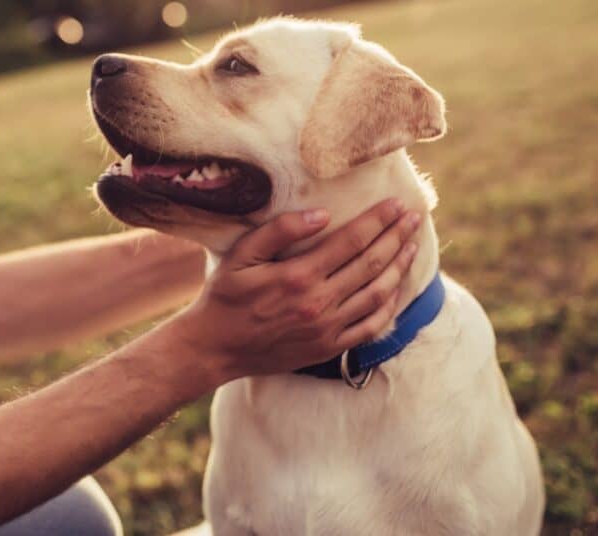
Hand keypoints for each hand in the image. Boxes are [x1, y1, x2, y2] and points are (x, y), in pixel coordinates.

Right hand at [166, 198, 420, 382]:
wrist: (215, 348)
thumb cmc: (225, 297)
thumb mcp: (241, 256)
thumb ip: (279, 231)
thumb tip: (321, 214)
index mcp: (298, 276)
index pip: (351, 241)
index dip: (378, 220)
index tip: (397, 204)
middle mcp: (318, 302)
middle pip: (371, 264)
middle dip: (397, 237)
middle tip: (414, 218)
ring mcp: (327, 328)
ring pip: (377, 293)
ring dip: (399, 267)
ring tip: (412, 246)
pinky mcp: (328, 348)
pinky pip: (370, 327)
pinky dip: (389, 306)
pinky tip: (396, 288)